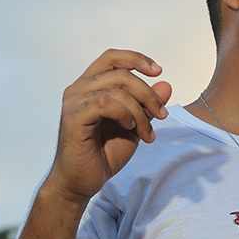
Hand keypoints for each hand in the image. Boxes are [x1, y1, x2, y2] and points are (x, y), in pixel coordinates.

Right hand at [49, 49, 171, 203]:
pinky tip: (129, 128)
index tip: (158, 71)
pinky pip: (105, 103)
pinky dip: (125, 114)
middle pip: (122, 73)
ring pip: (118, 89)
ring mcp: (73, 101)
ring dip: (141, 111)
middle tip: (162, 115)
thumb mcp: (135, 125)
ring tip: (146, 132)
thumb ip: (147, 105)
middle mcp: (78, 88)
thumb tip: (166, 84)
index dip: (136, 59)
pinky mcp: (73, 117)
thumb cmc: (105, 153)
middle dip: (149, 94)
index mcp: (91, 85)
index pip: (112, 57)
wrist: (84, 181)